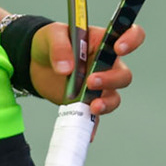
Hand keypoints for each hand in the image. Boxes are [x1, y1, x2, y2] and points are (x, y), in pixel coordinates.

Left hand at [28, 22, 144, 116]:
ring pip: (113, 97)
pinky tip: (87, 131)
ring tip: (91, 106)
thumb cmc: (48, 42)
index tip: (118, 49)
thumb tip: (67, 68)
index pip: (130, 35)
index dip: (131, 40)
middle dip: (111, 80)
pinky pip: (95, 116)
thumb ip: (60, 48)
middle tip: (91, 81)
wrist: (34, 63)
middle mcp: (106, 64)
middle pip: (123, 74)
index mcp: (102, 41)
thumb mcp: (51, 36)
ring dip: (106, 103)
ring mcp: (98, 85)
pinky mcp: (86, 101)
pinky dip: (92, 124)